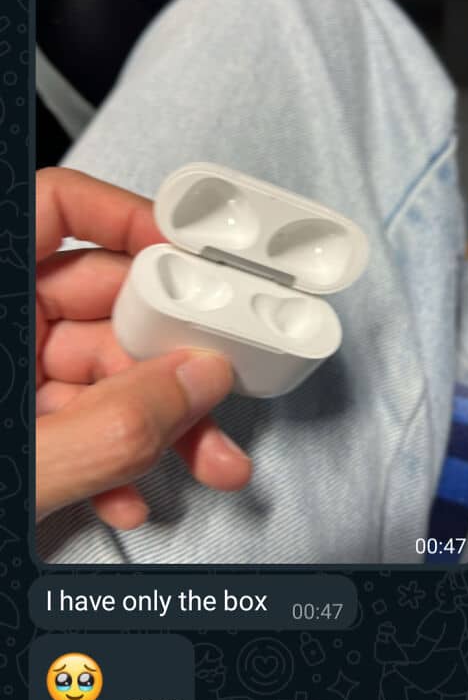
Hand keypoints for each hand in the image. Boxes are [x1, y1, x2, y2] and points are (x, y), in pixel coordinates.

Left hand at [35, 168, 251, 529]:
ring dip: (159, 418)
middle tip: (213, 382)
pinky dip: (115, 452)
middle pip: (97, 302)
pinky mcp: (10, 424)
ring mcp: (0, 378)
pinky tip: (129, 490)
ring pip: (100, 371)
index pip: (52, 209)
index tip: (190, 256)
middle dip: (168, 352)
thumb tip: (194, 383)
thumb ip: (108, 428)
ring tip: (201, 458)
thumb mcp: (14, 469)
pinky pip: (78, 418)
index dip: (128, 219)